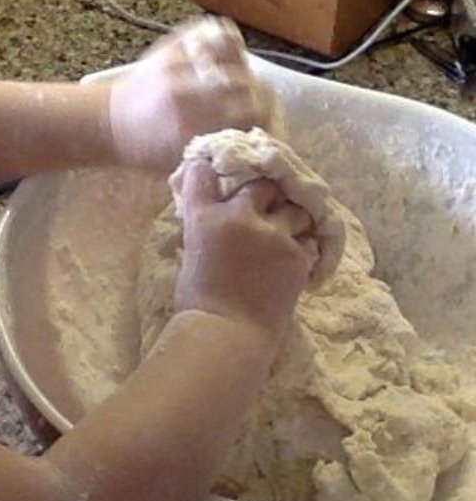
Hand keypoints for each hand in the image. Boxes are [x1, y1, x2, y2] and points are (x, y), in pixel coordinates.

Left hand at [108, 16, 281, 170]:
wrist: (107, 123)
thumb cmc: (146, 151)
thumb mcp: (181, 165)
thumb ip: (219, 156)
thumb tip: (259, 147)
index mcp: (189, 130)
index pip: (252, 117)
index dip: (269, 122)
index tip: (269, 128)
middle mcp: (185, 95)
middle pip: (250, 87)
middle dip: (262, 99)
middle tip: (261, 108)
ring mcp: (178, 65)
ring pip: (238, 61)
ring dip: (248, 74)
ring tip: (246, 87)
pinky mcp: (173, 45)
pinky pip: (218, 33)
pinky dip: (230, 44)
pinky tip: (229, 62)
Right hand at [173, 160, 314, 343]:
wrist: (226, 333)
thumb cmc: (198, 300)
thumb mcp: (192, 253)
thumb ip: (207, 226)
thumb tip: (219, 213)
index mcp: (205, 218)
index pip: (203, 176)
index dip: (209, 168)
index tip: (212, 167)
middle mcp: (241, 218)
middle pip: (262, 185)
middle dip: (265, 193)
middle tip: (265, 204)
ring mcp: (274, 235)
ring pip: (293, 210)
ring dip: (290, 218)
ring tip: (285, 233)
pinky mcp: (298, 255)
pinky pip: (308, 239)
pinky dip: (303, 245)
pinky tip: (293, 257)